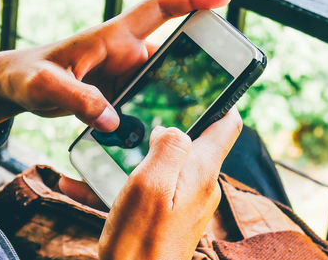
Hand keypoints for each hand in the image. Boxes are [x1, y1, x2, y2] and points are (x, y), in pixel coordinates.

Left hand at [0, 0, 232, 135]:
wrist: (16, 86)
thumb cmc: (28, 75)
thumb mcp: (46, 87)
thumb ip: (79, 101)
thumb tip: (115, 121)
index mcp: (113, 37)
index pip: (159, 9)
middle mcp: (125, 53)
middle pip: (173, 51)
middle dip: (201, 62)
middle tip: (226, 81)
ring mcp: (125, 75)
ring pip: (164, 80)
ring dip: (181, 95)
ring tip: (201, 115)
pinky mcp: (120, 94)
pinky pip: (149, 99)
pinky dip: (160, 112)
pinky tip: (166, 132)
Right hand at [96, 107, 241, 259]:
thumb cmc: (139, 241)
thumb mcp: (149, 185)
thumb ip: (168, 147)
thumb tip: (172, 127)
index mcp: (201, 171)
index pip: (227, 123)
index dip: (218, 100)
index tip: (199, 86)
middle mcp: (202, 184)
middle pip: (194, 141)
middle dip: (167, 128)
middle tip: (137, 123)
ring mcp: (189, 200)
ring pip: (170, 163)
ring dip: (142, 156)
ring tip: (109, 158)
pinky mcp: (174, 214)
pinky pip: (157, 186)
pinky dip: (134, 180)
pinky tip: (100, 184)